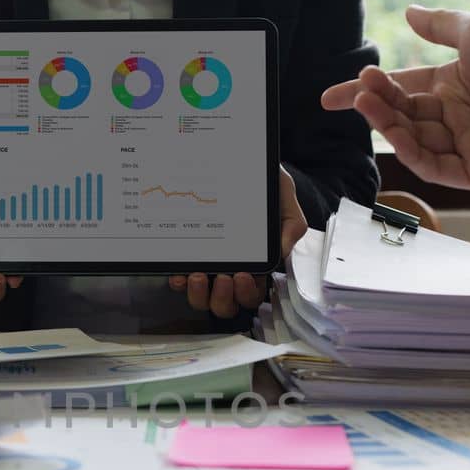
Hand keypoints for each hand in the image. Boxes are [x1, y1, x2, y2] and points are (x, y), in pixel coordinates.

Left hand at [168, 166, 306, 317]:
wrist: (238, 164)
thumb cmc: (263, 184)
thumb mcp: (283, 195)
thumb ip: (291, 222)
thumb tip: (282, 250)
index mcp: (256, 263)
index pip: (252, 292)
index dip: (247, 292)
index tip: (243, 276)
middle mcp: (231, 270)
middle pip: (227, 304)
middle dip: (224, 299)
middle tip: (224, 279)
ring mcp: (207, 266)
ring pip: (202, 300)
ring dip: (200, 296)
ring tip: (199, 276)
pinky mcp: (186, 257)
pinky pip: (180, 281)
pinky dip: (179, 283)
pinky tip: (179, 274)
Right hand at [320, 7, 469, 190]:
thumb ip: (439, 26)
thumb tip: (409, 12)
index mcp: (454, 86)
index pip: (400, 92)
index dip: (367, 93)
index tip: (329, 96)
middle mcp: (457, 118)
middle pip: (403, 118)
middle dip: (376, 106)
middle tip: (359, 90)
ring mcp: (469, 147)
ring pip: (414, 144)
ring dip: (388, 126)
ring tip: (369, 103)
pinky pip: (437, 168)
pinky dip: (412, 153)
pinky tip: (396, 131)